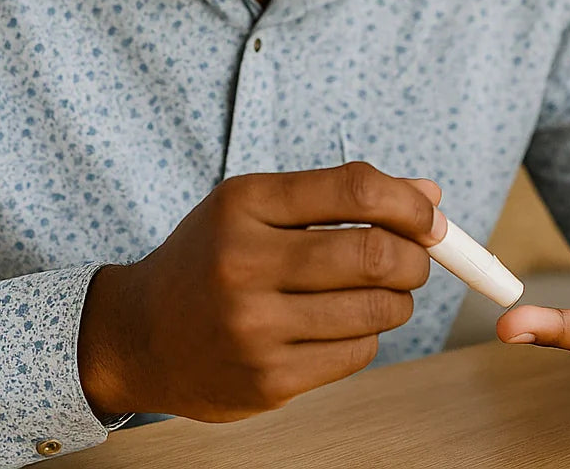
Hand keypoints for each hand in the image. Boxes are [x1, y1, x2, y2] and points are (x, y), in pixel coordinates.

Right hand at [77, 162, 444, 420]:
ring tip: (378, 293)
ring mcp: (254, 328)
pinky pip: (356, 354)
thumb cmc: (212, 259)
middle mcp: (243, 263)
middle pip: (375, 254)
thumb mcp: (257, 208)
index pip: (354, 190)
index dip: (409, 204)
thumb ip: (339, 196)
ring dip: (397, 301)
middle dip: (415, 258)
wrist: (139, 336)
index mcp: (243, 205)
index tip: (430, 217)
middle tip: (415, 260)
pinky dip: (367, 336)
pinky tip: (340, 326)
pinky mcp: (267, 380)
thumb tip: (430, 196)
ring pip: (376, 310)